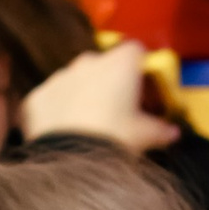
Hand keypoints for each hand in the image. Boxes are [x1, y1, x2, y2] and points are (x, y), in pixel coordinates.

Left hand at [19, 41, 180, 152]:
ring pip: (76, 80)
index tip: (145, 89)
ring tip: (91, 123)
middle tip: (119, 109)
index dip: (142, 68)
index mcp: (119, 65)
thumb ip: (162, 130)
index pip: (136, 51)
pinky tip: (67, 131)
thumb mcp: (148, 136)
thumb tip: (172, 132)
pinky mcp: (37, 96)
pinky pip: (53, 98)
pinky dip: (60, 109)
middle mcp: (88, 63)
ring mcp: (58, 77)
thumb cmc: (115, 137)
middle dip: (111, 81)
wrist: (71, 158)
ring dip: (84, 94)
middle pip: (104, 63)